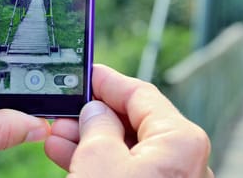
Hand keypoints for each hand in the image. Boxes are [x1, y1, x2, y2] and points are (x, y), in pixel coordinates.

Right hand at [44, 64, 212, 177]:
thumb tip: (96, 112)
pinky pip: (130, 171)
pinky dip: (102, 164)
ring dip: (92, 141)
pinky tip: (68, 156)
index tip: (86, 74)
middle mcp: (185, 159)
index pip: (141, 94)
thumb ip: (97, 126)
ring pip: (129, 150)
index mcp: (181, 139)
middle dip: (95, 116)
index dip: (109, 82)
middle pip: (135, 122)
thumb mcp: (99, 160)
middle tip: (65, 111)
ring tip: (58, 136)